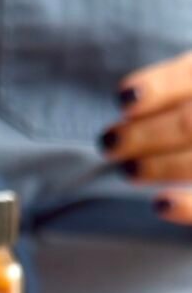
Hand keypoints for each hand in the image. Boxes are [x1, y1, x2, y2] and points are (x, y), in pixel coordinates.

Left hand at [99, 51, 191, 224]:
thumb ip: (179, 89)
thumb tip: (131, 104)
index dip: (160, 86)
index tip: (124, 99)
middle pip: (190, 123)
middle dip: (145, 134)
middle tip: (109, 142)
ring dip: (160, 166)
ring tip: (129, 169)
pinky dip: (188, 206)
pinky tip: (160, 204)